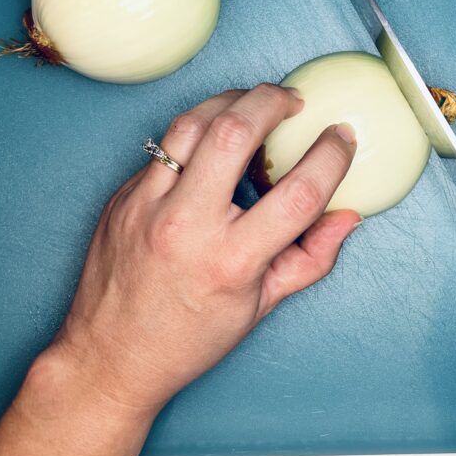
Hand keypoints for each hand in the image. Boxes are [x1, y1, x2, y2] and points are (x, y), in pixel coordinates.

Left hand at [47, 83, 360, 414]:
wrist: (109, 357)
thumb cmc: (188, 338)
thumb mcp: (260, 306)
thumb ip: (310, 258)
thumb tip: (346, 217)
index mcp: (231, 261)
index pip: (298, 193)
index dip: (331, 156)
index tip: (341, 136)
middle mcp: (185, 227)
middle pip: (234, 131)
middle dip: (272, 100)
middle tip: (292, 99)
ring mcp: (145, 207)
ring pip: (191, 123)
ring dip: (230, 101)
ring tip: (253, 103)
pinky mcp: (122, 197)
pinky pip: (163, 148)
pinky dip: (195, 135)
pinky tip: (212, 142)